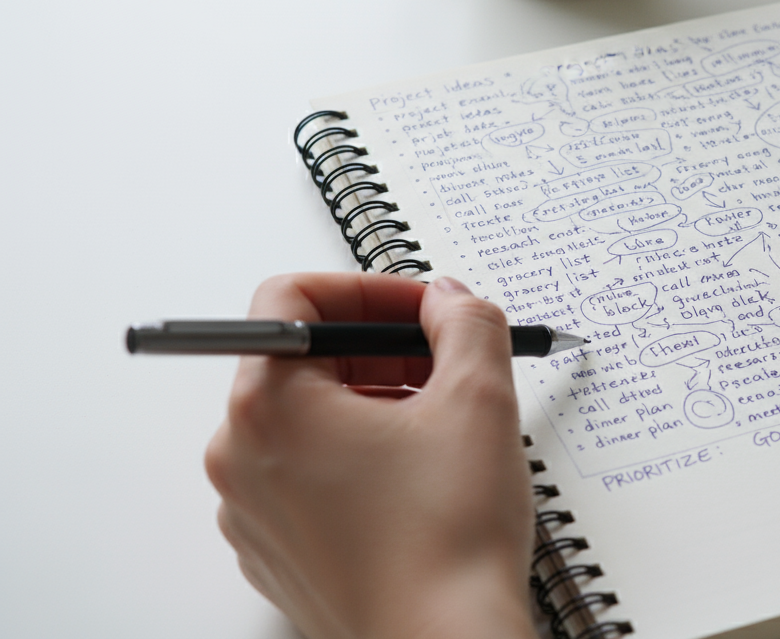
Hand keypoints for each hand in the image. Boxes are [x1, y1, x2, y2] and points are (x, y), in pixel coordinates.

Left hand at [205, 274, 534, 638]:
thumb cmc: (448, 541)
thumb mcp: (478, 399)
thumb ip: (465, 323)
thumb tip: (448, 300)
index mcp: (269, 407)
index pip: (291, 300)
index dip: (367, 290)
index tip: (420, 311)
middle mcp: (240, 457)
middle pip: (300, 362)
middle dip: (379, 350)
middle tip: (445, 365)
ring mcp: (251, 512)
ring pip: (306, 422)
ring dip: (372, 404)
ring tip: (440, 429)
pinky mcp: (276, 552)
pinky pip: (306, 478)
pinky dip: (357, 460)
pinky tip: (418, 481)